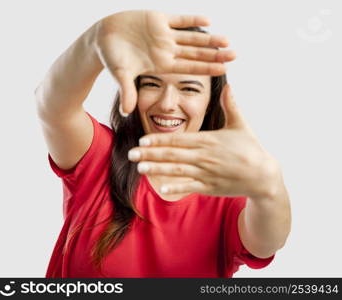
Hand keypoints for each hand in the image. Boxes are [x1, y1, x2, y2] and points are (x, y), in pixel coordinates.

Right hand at [94, 10, 235, 114]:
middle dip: (214, 54)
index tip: (223, 70)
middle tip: (234, 55)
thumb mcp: (120, 74)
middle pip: (195, 53)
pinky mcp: (158, 19)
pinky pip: (179, 19)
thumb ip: (126, 91)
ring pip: (191, 37)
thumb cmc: (110, 57)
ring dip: (209, 39)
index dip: (206, 68)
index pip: (188, 68)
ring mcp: (164, 35)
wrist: (102, 37)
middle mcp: (166, 51)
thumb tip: (126, 112)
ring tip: (227, 40)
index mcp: (161, 65)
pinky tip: (209, 21)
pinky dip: (192, 20)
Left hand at [127, 84, 281, 198]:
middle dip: (150, 154)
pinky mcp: (211, 187)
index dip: (159, 140)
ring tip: (140, 168)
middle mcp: (205, 156)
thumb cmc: (250, 148)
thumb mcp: (240, 124)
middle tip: (131, 154)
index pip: (178, 139)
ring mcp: (207, 173)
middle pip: (172, 154)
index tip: (142, 141)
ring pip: (177, 170)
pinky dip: (176, 188)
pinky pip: (190, 187)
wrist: (263, 174)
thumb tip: (228, 84)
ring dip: (157, 169)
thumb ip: (231, 105)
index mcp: (208, 140)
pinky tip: (161, 188)